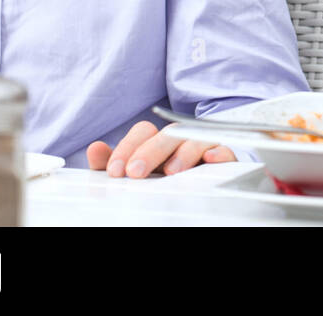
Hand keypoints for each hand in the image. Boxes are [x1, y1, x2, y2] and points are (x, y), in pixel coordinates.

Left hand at [86, 120, 235, 177]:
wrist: (201, 189)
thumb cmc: (163, 177)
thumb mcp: (135, 172)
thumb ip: (114, 162)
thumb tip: (94, 149)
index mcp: (156, 142)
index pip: (143, 132)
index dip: (127, 148)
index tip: (116, 171)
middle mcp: (180, 141)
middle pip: (169, 133)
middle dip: (151, 151)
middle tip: (135, 172)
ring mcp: (203, 147)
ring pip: (196, 138)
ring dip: (183, 152)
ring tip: (170, 172)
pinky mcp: (225, 158)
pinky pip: (227, 149)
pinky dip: (220, 152)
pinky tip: (211, 159)